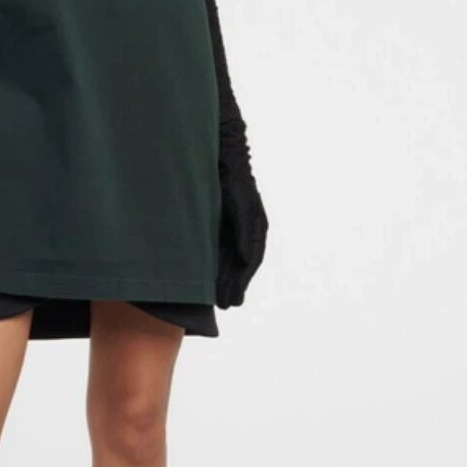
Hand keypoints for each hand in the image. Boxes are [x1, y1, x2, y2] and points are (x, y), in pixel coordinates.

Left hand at [215, 152, 267, 308]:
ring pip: (231, 261)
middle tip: (225, 306)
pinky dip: (217, 266)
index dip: (241, 282)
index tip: (232, 300)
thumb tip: (247, 260)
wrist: (222, 161)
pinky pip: (221, 252)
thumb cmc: (233, 182)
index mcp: (257, 229)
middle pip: (241, 266)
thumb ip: (243, 233)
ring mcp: (235, 230)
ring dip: (226, 280)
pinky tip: (210, 278)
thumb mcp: (239, 207)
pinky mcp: (222, 227)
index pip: (250, 262)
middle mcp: (248, 233)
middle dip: (233, 286)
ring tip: (219, 300)